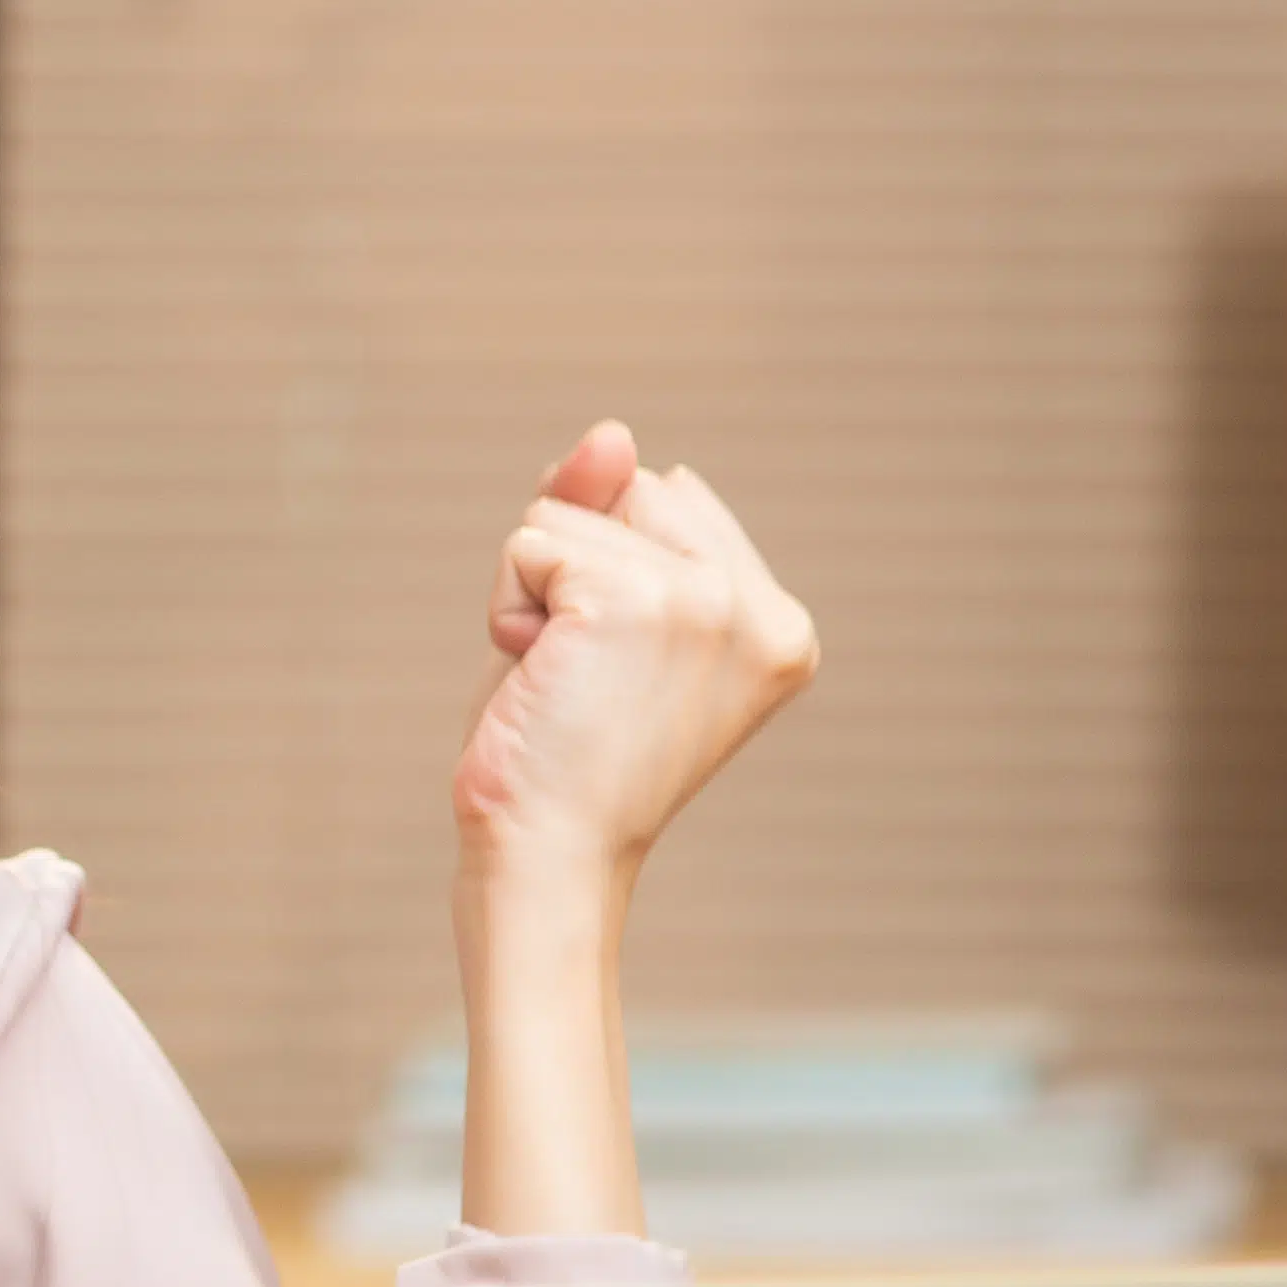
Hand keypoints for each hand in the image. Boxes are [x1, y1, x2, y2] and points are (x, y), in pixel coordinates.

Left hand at [453, 422, 817, 899]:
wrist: (547, 855)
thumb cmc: (564, 754)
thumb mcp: (591, 618)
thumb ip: (606, 515)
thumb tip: (613, 431)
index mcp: (779, 621)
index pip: (666, 501)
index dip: (604, 573)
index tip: (616, 674)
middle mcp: (760, 608)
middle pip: (627, 490)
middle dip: (572, 571)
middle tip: (582, 681)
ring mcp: (706, 599)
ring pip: (570, 512)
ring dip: (534, 594)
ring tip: (563, 685)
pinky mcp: (635, 599)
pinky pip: (530, 540)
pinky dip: (508, 606)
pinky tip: (539, 679)